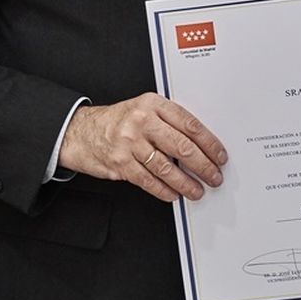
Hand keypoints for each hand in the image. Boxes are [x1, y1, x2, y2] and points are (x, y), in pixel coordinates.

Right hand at [58, 93, 226, 202]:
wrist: (81, 131)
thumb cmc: (118, 121)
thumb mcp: (144, 109)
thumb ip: (169, 121)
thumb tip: (201, 144)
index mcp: (153, 104)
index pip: (190, 124)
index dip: (209, 143)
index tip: (219, 155)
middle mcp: (142, 122)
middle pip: (182, 147)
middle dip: (203, 166)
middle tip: (214, 176)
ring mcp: (130, 143)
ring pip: (167, 168)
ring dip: (186, 183)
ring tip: (197, 190)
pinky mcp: (120, 163)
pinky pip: (148, 181)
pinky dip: (164, 190)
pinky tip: (174, 194)